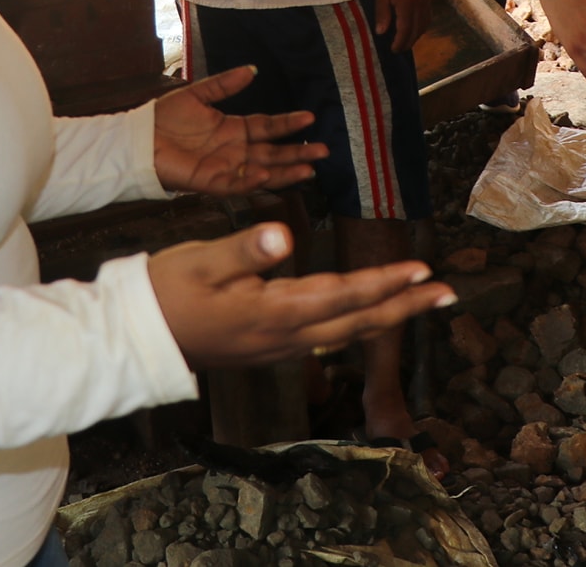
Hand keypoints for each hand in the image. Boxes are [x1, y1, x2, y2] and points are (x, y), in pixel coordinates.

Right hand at [149, 222, 455, 367]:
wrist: (136, 339)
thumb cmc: (166, 292)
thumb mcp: (201, 260)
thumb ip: (245, 247)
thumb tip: (284, 236)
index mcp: (273, 311)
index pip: (342, 295)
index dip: (384, 283)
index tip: (422, 270)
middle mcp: (286, 336)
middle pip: (358, 322)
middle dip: (405, 306)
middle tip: (448, 293)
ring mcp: (280, 347)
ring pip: (347, 334)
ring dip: (388, 317)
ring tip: (422, 302)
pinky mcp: (271, 349)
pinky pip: (328, 340)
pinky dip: (358, 327)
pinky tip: (368, 320)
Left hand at [151, 66, 326, 195]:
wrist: (138, 137)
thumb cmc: (164, 117)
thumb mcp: (198, 94)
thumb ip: (225, 84)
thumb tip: (252, 69)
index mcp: (233, 129)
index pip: (268, 127)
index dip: (288, 123)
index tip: (310, 118)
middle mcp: (234, 150)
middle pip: (272, 152)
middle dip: (298, 152)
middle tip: (323, 150)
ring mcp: (224, 167)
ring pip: (262, 171)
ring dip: (285, 171)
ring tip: (309, 169)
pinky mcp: (209, 182)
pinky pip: (235, 184)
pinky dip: (250, 181)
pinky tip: (266, 174)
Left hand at [370, 0, 430, 51]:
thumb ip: (382, 12)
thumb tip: (381, 32)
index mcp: (406, 5)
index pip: (405, 30)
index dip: (400, 42)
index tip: (393, 49)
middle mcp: (419, 6)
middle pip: (416, 31)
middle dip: (407, 43)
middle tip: (398, 50)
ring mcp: (425, 3)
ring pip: (423, 26)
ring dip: (415, 37)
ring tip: (405, 42)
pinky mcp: (428, 0)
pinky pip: (427, 19)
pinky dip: (421, 28)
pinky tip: (415, 30)